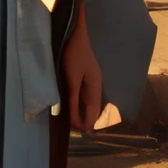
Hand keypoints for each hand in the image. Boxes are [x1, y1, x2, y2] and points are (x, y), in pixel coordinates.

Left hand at [60, 0, 105, 134]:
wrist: (74, 32)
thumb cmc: (72, 55)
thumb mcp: (71, 80)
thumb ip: (73, 100)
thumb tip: (75, 120)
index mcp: (95, 87)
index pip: (93, 112)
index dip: (87, 124)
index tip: (81, 135)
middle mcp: (96, 84)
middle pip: (93, 107)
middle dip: (85, 119)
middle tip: (74, 130)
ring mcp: (91, 78)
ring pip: (89, 101)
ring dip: (82, 111)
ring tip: (72, 120)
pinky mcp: (85, 74)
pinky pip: (84, 94)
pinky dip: (79, 102)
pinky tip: (71, 103)